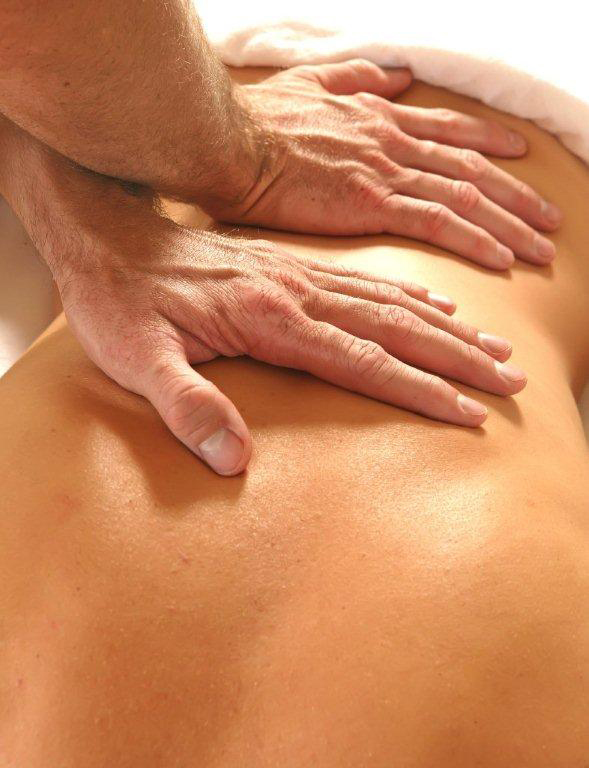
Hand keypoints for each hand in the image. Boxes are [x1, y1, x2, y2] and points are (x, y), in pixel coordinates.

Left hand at [59, 214, 526, 475]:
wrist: (108, 237)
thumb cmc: (119, 304)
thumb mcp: (136, 361)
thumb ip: (186, 408)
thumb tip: (233, 461)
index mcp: (268, 317)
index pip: (361, 360)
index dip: (418, 389)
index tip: (467, 412)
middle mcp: (295, 291)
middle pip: (395, 326)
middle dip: (456, 356)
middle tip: (508, 378)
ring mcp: (297, 275)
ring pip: (390, 300)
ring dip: (445, 324)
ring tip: (491, 345)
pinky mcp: (290, 268)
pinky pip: (366, 279)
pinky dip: (409, 294)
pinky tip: (434, 301)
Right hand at [221, 59, 561, 269]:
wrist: (227, 142)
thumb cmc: (257, 121)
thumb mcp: (311, 82)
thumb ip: (357, 77)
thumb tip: (397, 76)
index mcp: (378, 117)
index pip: (448, 130)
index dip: (488, 143)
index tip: (518, 157)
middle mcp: (392, 141)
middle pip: (470, 166)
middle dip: (515, 194)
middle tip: (549, 218)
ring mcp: (385, 171)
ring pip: (466, 195)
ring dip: (509, 222)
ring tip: (540, 248)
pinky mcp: (371, 202)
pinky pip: (438, 220)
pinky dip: (474, 239)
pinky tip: (501, 260)